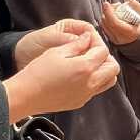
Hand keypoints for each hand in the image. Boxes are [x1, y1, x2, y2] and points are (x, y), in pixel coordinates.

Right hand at [3, 27, 119, 122]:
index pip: (103, 51)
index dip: (97, 42)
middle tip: (92, 51)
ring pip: (109, 81)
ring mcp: (87, 94)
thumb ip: (77, 44)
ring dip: (104, 71)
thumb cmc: (38, 72)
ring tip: (89, 64)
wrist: (26, 96)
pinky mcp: (80, 102)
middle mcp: (91, 83)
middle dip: (106, 57)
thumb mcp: (57, 51)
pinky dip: (95, 81)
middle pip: (113, 68)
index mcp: (86, 67)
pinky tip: (79, 76)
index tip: (88, 39)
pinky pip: (96, 90)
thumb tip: (88, 37)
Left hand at [101, 0, 139, 44]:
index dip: (108, 12)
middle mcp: (121, 38)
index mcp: (130, 33)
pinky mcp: (112, 40)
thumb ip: (137, 6)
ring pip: (104, 25)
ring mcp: (115, 40)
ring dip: (106, 15)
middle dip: (108, 11)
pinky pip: (105, 28)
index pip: (114, 22)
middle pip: (107, 23)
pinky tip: (114, 16)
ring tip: (117, 10)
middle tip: (117, 5)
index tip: (106, 3)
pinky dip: (107, 20)